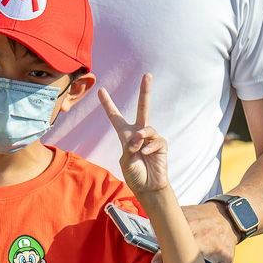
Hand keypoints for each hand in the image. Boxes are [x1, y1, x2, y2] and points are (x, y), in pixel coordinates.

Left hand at [100, 74, 170, 195]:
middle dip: (145, 91)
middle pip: (142, 108)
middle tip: (148, 75)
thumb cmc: (134, 175)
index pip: (115, 117)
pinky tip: (146, 154)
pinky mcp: (161, 145)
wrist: (148, 188)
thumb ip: (129, 146)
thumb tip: (140, 135)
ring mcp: (151, 138)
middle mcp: (138, 133)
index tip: (100, 90)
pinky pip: (155, 139)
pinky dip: (149, 146)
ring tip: (139, 147)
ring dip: (141, 137)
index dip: (108, 104)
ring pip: (147, 127)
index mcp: (125, 135)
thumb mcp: (125, 160)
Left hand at [154, 203, 237, 262]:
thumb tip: (151, 230)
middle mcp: (206, 237)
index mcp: (193, 224)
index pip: (175, 242)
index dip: (163, 256)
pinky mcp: (227, 260)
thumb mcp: (185, 212)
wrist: (227, 217)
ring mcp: (218, 250)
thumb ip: (168, 221)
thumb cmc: (201, 218)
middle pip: (186, 259)